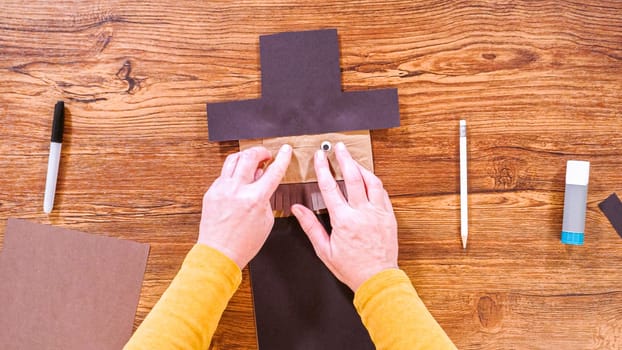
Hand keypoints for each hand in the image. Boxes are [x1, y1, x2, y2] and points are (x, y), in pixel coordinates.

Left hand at [198, 145, 291, 268]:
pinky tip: (239, 179)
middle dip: (261, 151)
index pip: (273, 171)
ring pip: (233, 159)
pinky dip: (234, 172)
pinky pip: (224, 174)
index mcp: (254, 199)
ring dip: (245, 156)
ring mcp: (221, 190)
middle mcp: (236, 191)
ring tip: (251, 162)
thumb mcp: (266, 221)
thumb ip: (267, 198)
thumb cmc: (243, 243)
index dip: (282, 158)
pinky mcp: (211, 192)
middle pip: (250, 156)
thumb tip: (263, 180)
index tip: (285, 151)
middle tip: (266, 154)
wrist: (219, 254)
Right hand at [291, 142, 397, 290]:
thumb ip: (311, 226)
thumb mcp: (324, 250)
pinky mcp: (389, 216)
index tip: (320, 156)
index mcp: (343, 220)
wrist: (377, 279)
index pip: (329, 187)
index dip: (323, 168)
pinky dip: (374, 182)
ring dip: (361, 167)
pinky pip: (382, 193)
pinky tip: (369, 179)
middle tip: (339, 148)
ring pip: (371, 181)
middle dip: (344, 158)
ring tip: (353, 160)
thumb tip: (297, 209)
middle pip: (352, 177)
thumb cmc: (351, 268)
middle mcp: (362, 213)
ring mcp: (378, 213)